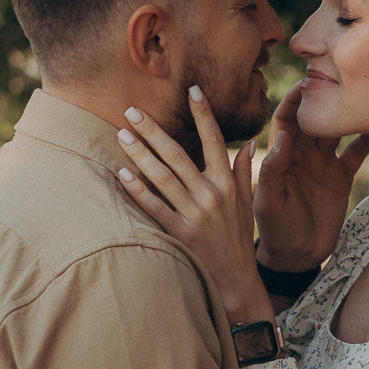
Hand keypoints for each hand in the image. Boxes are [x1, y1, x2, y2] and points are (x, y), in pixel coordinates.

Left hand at [114, 89, 274, 326]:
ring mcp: (195, 215)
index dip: (203, 114)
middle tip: (133, 111)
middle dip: (155, 131)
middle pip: (179, 155)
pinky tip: (122, 175)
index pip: (215, 141)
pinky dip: (138, 191)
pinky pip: (154, 208)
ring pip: (163, 178)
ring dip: (140, 155)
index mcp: (227, 184)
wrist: (235, 279)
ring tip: (122, 135)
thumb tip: (247, 143)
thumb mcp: (246, 203)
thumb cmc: (237, 237)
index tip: (192, 90)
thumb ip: (241, 171)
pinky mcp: (180, 233)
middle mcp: (211, 195)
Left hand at [254, 82, 358, 273]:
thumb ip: (272, 171)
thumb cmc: (275, 229)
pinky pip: (357, 152)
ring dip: (347, 114)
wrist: (297, 255)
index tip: (307, 84)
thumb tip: (283, 138)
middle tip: (341, 78)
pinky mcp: (342, 176)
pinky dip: (368, 138)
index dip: (294, 100)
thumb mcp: (269, 202)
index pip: (286, 119)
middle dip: (324, 98)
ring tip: (364, 96)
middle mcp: (302, 154)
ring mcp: (324, 163)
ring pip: (337, 130)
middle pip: (314, 118)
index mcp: (282, 156)